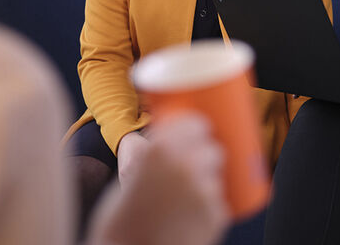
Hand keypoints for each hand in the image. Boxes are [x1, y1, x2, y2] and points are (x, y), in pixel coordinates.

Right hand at [88, 113, 228, 244]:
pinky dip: (207, 206)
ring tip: (186, 198)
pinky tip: (188, 216)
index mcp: (160, 150)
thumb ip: (151, 156)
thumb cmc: (122, 215)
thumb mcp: (130, 175)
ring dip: (206, 182)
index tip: (198, 133)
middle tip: (196, 165)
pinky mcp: (216, 216)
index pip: (196, 124)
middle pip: (212, 149)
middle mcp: (186, 167)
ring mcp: (204, 193)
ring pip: (216, 177)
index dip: (198, 129)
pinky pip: (217, 202)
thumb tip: (172, 142)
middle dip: (205, 155)